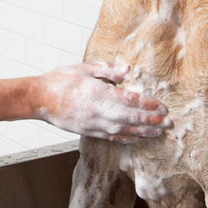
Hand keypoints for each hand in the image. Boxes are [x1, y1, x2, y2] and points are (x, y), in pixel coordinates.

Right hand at [32, 60, 171, 142]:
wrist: (38, 99)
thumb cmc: (59, 81)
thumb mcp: (83, 68)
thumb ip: (106, 70)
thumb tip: (127, 69)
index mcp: (98, 93)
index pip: (129, 100)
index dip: (148, 104)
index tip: (162, 106)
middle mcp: (98, 111)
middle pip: (131, 118)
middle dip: (152, 121)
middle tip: (169, 122)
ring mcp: (93, 124)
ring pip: (124, 130)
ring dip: (144, 132)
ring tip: (160, 132)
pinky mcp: (88, 131)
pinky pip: (112, 136)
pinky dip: (127, 138)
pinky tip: (138, 138)